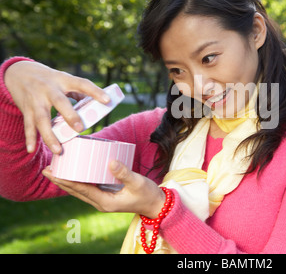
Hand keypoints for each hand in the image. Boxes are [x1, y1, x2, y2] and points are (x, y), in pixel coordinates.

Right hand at [4, 61, 110, 153]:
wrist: (18, 73)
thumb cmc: (49, 79)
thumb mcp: (64, 79)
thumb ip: (79, 92)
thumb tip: (96, 105)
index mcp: (63, 80)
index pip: (82, 84)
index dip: (95, 91)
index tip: (107, 100)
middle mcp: (49, 89)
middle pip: (60, 102)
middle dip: (70, 115)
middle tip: (80, 128)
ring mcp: (36, 101)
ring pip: (42, 119)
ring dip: (49, 135)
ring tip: (58, 149)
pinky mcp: (26, 110)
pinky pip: (28, 126)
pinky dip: (30, 138)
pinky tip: (32, 149)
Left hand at [42, 160, 165, 217]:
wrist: (156, 205)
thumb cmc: (148, 194)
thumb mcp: (137, 183)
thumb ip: (124, 173)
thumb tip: (110, 161)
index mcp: (106, 202)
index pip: (82, 190)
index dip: (67, 181)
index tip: (54, 173)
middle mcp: (101, 203)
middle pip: (76, 191)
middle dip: (61, 181)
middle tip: (47, 170)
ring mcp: (103, 201)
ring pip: (80, 191)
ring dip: (67, 182)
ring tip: (56, 171)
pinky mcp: (106, 196)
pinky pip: (88, 189)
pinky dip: (78, 182)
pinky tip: (75, 174)